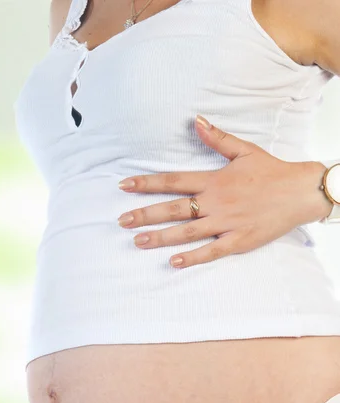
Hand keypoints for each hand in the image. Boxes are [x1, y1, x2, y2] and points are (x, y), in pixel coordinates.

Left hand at [117, 115, 328, 268]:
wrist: (301, 192)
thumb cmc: (272, 171)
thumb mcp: (244, 150)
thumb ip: (217, 138)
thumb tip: (195, 120)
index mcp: (214, 180)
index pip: (173, 180)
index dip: (147, 183)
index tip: (124, 186)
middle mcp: (216, 202)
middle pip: (174, 209)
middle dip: (145, 214)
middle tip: (122, 221)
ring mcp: (226, 223)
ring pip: (187, 231)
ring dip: (161, 237)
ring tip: (137, 241)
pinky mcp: (239, 240)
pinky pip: (212, 251)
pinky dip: (193, 257)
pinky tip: (174, 262)